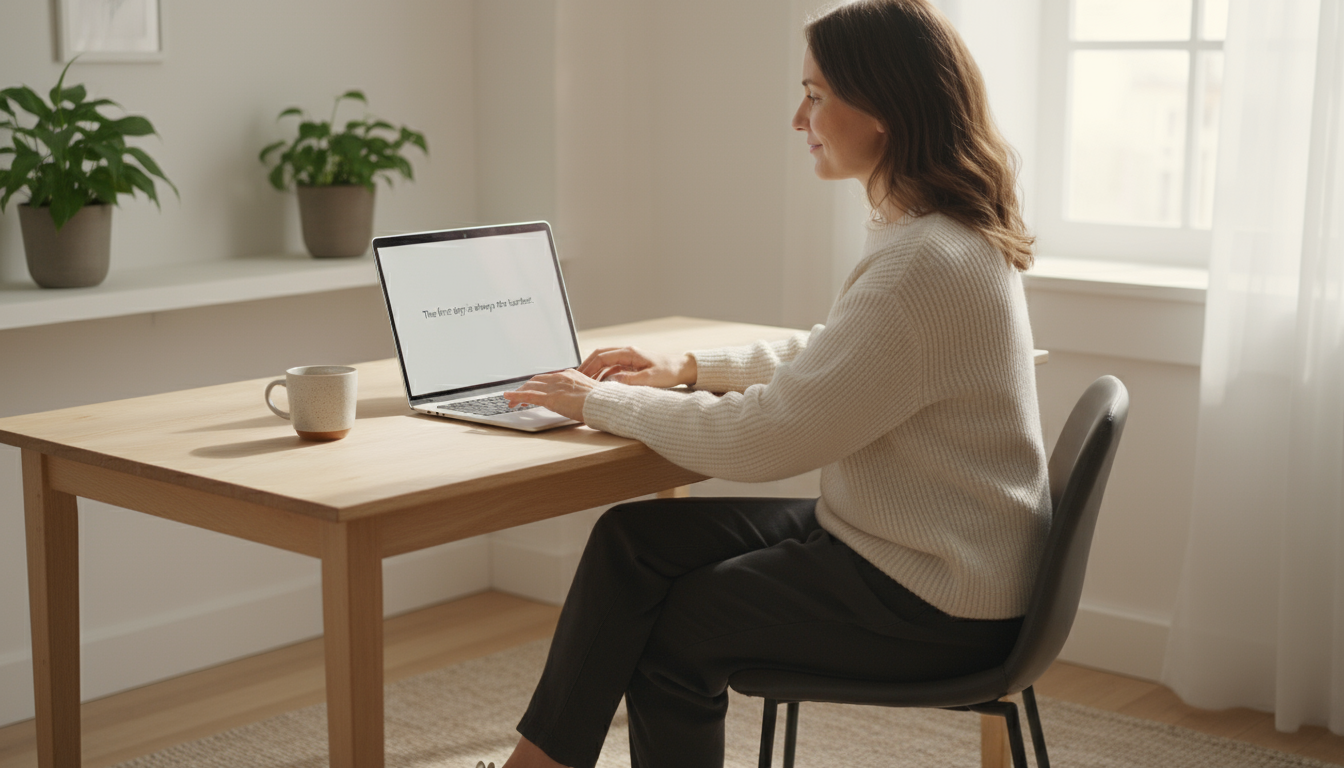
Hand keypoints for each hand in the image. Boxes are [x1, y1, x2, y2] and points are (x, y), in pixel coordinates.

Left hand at [502, 369, 598, 421]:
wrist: (605, 404)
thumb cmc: (602, 402)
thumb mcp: (590, 393)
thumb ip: (579, 393)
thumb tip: (575, 400)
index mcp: (571, 375)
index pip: (549, 377)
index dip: (538, 384)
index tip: (533, 389)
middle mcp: (561, 377)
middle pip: (536, 380)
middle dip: (525, 387)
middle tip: (518, 396)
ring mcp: (555, 387)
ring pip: (530, 387)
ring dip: (519, 393)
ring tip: (511, 401)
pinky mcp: (551, 398)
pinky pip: (529, 396)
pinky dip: (516, 396)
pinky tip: (509, 398)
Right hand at [576, 347, 696, 387]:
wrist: (682, 369)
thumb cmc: (669, 372)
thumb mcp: (649, 379)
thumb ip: (629, 380)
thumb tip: (610, 381)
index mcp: (629, 352)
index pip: (601, 356)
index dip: (588, 366)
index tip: (579, 376)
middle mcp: (627, 352)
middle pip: (599, 356)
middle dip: (587, 366)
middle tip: (576, 378)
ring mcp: (629, 358)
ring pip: (605, 361)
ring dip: (594, 370)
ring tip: (585, 383)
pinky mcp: (632, 364)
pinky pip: (612, 367)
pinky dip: (603, 374)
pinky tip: (600, 384)